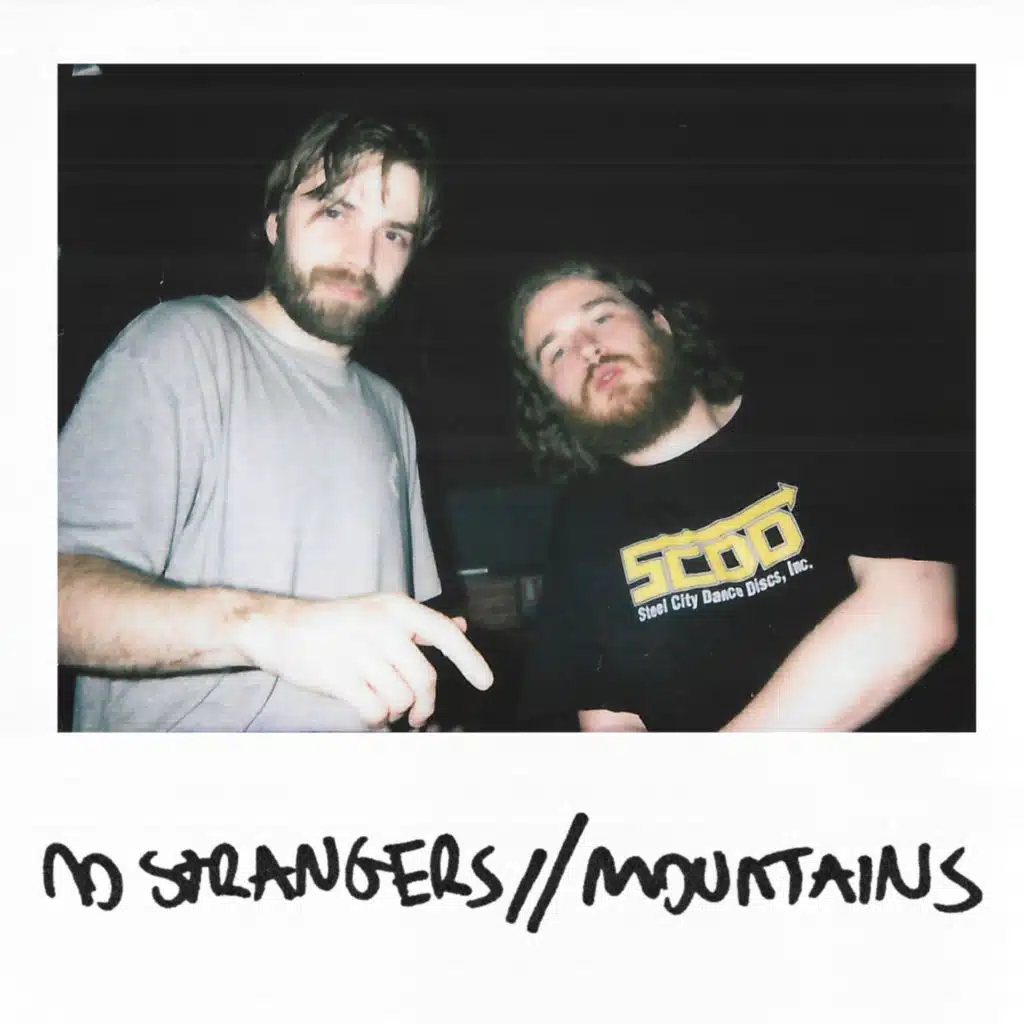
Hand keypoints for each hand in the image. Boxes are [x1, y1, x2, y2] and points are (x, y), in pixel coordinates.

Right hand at [237, 594, 491, 727]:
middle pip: (424, 679)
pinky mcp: (338, 676)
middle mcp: (381, 625)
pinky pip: (375, 710)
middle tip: (417, 716)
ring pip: (401, 698)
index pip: (445, 633)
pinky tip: (366, 708)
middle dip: (424, 704)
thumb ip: (420, 623)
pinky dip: (376, 718)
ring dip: (396, 711)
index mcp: (396, 608)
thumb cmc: (338, 623)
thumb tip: (461, 626)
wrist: (281, 628)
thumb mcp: (381, 611)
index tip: (486, 683)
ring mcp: (359, 650)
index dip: (470, 660)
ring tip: (382, 702)